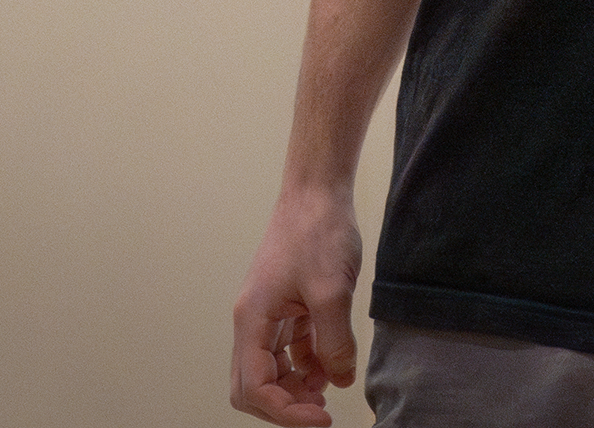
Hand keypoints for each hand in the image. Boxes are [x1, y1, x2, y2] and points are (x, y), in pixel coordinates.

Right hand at [230, 184, 363, 424]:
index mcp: (252, 320)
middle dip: (285, 404)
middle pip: (254, 385)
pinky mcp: (286, 303)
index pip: (253, 388)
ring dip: (297, 385)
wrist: (318, 188)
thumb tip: (341, 381)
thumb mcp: (333, 291)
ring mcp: (268, 312)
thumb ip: (334, 342)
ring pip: (272, 368)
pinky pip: (289, 347)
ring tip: (330, 387)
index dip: (285, 412)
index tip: (321, 417)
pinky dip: (307, 361)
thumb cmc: (318, 231)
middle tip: (322, 411)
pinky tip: (332, 363)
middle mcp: (252, 320)